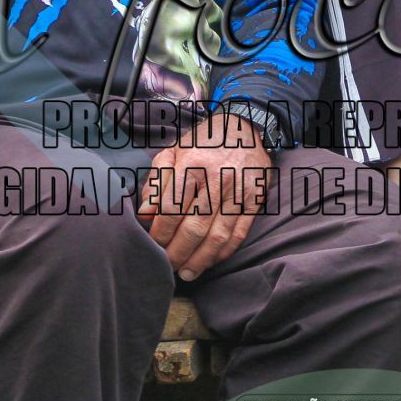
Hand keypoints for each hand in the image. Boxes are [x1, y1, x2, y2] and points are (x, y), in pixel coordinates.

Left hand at [138, 110, 272, 281]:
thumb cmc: (204, 141)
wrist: (246, 127)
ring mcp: (239, 190)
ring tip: (188, 273)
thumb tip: (145, 214)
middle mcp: (218, 177)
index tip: (153, 246)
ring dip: (201, 259)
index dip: (160, 233)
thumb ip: (157, 182)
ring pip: (218, 235)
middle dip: (178, 252)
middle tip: (168, 266)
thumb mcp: (174, 151)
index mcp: (193, 163)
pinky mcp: (255, 199)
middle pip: (194, 226)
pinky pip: (239, 232)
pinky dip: (225, 251)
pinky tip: (211, 260)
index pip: (171, 208)